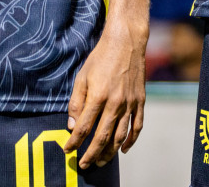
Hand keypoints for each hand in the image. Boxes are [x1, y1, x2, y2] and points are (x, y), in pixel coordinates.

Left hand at [64, 24, 146, 167]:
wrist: (126, 42)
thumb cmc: (100, 59)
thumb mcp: (81, 78)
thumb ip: (76, 103)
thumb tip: (73, 126)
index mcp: (98, 97)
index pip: (83, 128)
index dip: (74, 142)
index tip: (67, 150)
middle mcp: (115, 103)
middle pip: (102, 136)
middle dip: (91, 154)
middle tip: (83, 165)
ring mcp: (130, 102)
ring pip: (120, 135)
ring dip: (110, 152)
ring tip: (101, 162)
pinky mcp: (140, 100)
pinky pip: (138, 124)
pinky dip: (132, 139)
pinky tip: (124, 149)